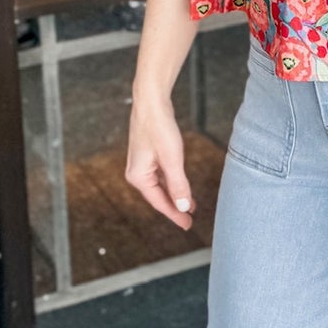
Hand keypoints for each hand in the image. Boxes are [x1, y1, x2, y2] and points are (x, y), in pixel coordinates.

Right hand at [125, 86, 196, 229]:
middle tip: (190, 221)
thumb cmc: (159, 128)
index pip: (159, 202)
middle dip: (175, 208)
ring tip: (190, 206)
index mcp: (138, 177)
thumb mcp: (172, 159)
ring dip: (175, 196)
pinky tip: (182, 187)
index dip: (175, 215)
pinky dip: (172, 183)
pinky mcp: (147, 156)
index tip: (188, 226)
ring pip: (160, 186)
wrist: (151, 102)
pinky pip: (160, 176)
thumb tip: (183, 207)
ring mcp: (141, 165)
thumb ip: (178, 185)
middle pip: (159, 197)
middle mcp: (136, 173)